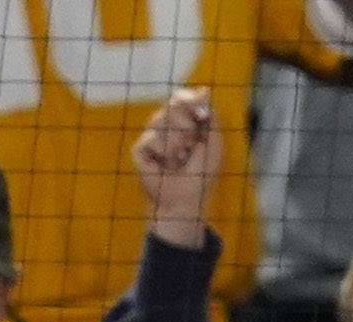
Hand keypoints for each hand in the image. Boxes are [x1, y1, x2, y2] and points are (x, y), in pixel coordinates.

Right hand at [132, 86, 218, 245]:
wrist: (186, 201)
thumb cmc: (202, 174)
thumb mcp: (213, 141)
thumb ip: (210, 115)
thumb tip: (204, 90)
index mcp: (185, 120)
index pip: (183, 96)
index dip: (192, 101)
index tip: (202, 115)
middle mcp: (167, 125)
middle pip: (172, 103)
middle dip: (187, 124)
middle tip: (191, 145)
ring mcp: (152, 136)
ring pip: (160, 119)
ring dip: (176, 141)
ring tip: (179, 158)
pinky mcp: (139, 150)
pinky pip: (150, 139)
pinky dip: (163, 152)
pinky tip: (164, 165)